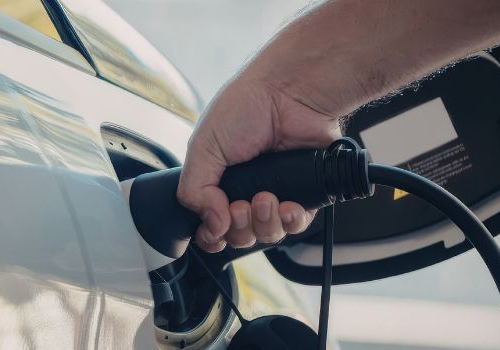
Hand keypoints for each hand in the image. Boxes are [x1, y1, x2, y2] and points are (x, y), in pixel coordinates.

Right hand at [177, 78, 341, 251]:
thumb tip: (212, 226)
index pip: (210, 226)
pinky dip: (290, 220)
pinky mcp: (304, 192)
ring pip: (267, 234)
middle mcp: (246, 190)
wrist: (289, 93)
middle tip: (239, 206)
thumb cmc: (246, 107)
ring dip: (263, 223)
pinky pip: (297, 224)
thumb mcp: (203, 147)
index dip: (212, 236)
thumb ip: (194, 191)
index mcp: (218, 181)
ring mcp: (276, 192)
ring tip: (264, 199)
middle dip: (238, 228)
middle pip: (239, 236)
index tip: (215, 231)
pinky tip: (286, 204)